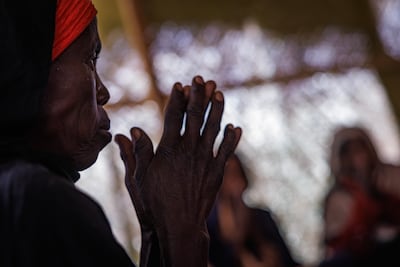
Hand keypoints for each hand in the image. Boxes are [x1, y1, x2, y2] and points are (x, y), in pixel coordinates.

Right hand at [116, 76, 240, 266]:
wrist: (180, 224)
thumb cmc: (155, 202)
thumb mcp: (139, 178)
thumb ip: (138, 152)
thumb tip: (132, 130)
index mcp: (169, 149)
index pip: (173, 117)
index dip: (177, 99)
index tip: (180, 84)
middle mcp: (189, 150)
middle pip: (195, 116)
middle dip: (198, 95)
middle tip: (202, 78)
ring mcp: (205, 160)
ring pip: (213, 128)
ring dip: (217, 109)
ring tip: (219, 93)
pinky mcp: (217, 172)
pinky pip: (227, 151)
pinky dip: (232, 138)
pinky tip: (235, 126)